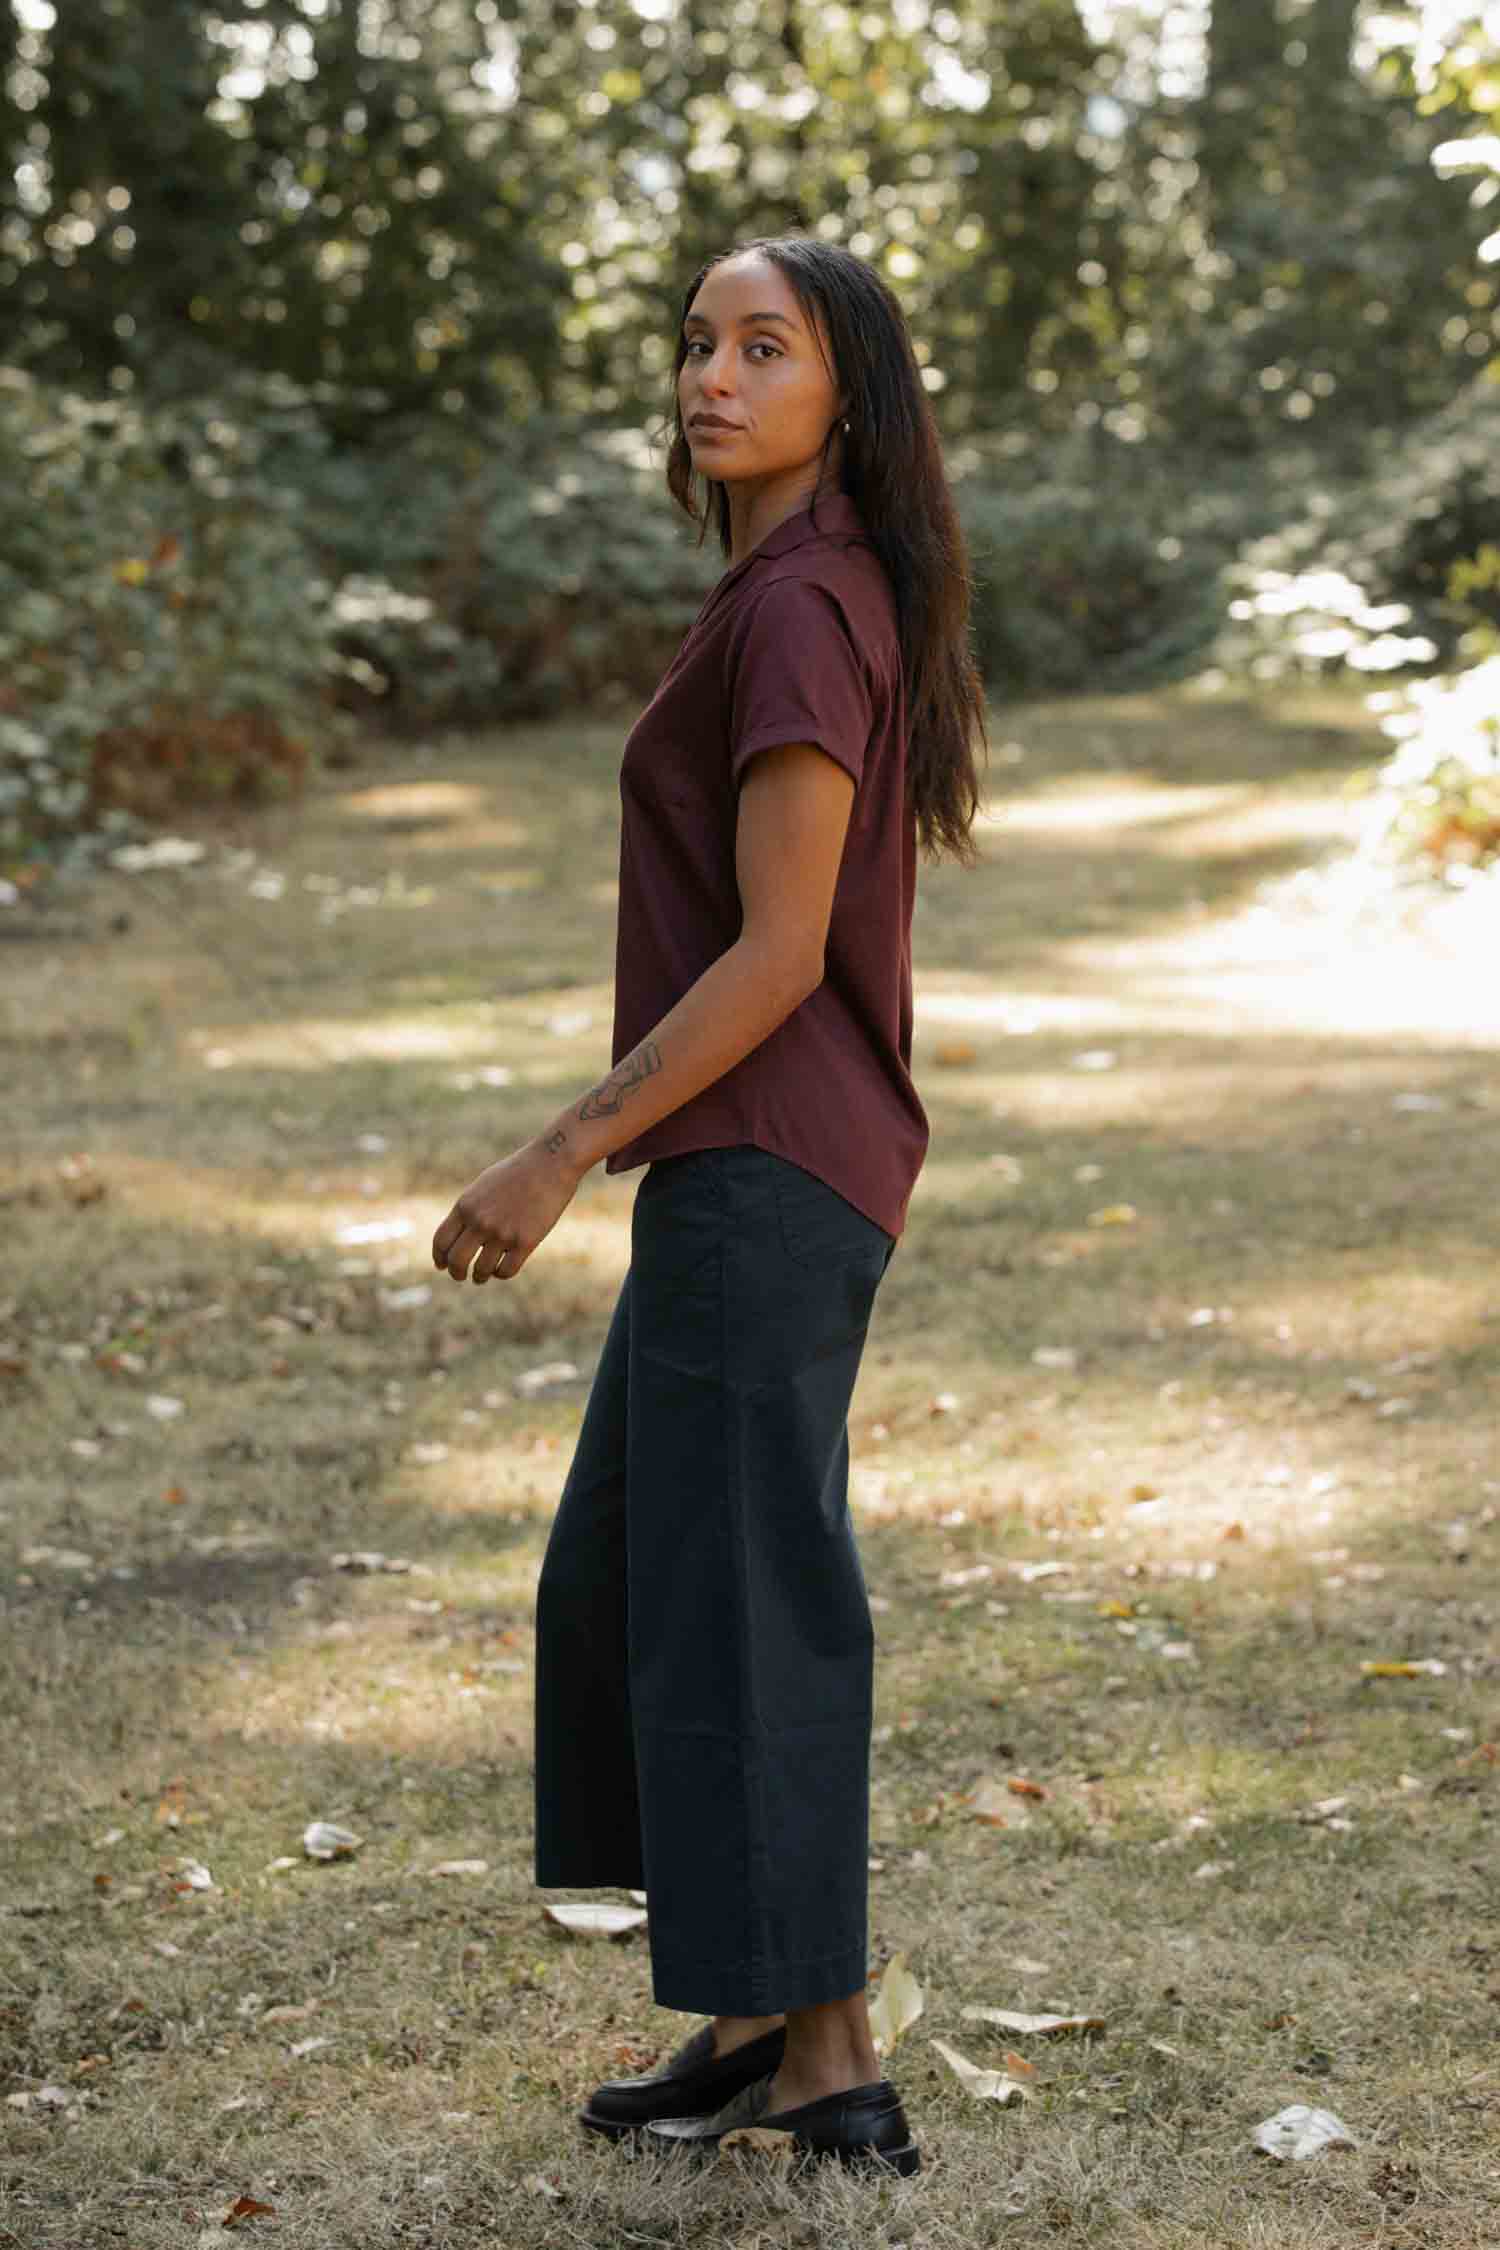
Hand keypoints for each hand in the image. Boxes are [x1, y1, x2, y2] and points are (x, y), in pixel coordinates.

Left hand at [431, 1139, 580, 1283]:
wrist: (550, 1164)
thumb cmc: (517, 1173)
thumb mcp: (484, 1187)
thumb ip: (469, 1211)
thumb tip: (460, 1238)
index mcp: (466, 1206)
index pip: (441, 1241)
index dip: (439, 1258)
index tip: (442, 1266)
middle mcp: (480, 1221)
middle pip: (457, 1261)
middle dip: (456, 1273)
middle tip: (460, 1276)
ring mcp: (502, 1233)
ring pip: (482, 1270)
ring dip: (480, 1277)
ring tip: (482, 1276)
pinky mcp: (525, 1242)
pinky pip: (506, 1271)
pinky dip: (500, 1274)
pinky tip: (502, 1269)